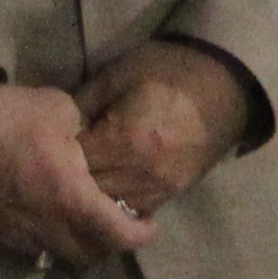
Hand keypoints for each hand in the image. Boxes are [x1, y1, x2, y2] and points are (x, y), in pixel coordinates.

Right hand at [0, 79, 155, 267]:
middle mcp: (45, 227)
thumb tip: (99, 144)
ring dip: (77, 246)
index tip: (148, 224)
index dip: (139, 235)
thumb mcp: (61, 110)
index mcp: (69, 196)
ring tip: (82, 223)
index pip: (117, 236)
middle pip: (90, 256)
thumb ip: (89, 135)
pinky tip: (46, 218)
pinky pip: (29, 252)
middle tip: (117, 221)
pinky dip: (47, 242)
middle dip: (110, 243)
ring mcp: (15, 237)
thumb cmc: (5, 115)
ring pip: (59, 258)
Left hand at [75, 39, 256, 214]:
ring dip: (95, 195)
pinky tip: (108, 190)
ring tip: (81, 181)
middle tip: (59, 167)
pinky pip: (137, 209)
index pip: (75, 163)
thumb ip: (84, 102)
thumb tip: (58, 126)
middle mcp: (141, 171)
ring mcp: (160, 187)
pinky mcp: (175, 192)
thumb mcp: (119, 73)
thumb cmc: (170, 69)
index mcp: (124, 139)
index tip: (50, 146)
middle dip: (72, 180)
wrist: (228, 82)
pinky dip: (118, 202)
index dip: (58, 156)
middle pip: (90, 191)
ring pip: (112, 207)